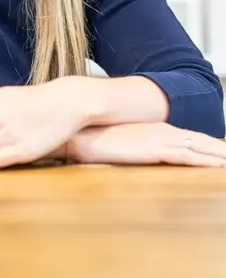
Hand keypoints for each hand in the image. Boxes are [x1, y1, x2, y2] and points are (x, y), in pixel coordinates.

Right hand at [66, 123, 225, 167]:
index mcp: (156, 129)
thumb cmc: (95, 135)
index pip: (190, 138)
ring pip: (200, 149)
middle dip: (219, 151)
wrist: (82, 127)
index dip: (208, 145)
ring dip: (219, 156)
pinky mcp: (155, 149)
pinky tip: (219, 166)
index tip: (222, 152)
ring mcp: (161, 139)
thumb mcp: (119, 140)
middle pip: (201, 142)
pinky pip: (188, 157)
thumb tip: (134, 148)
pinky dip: (206, 162)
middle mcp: (163, 131)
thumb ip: (131, 143)